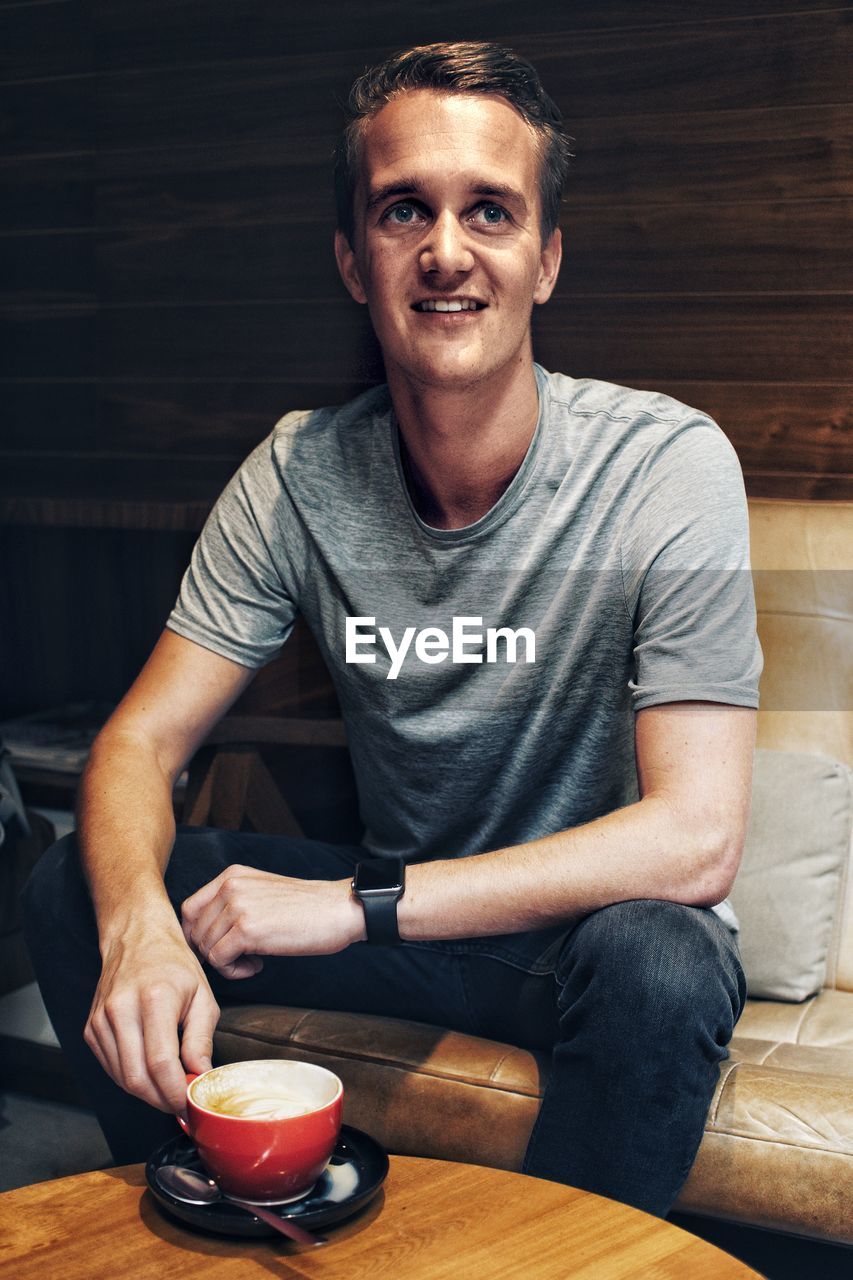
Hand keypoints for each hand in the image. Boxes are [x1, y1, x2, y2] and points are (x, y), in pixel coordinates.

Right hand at [84, 919, 219, 1113]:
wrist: (137, 940)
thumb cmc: (174, 966)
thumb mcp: (202, 996)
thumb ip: (201, 1039)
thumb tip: (201, 1077)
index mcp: (154, 999)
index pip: (161, 1064)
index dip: (176, 1092)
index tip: (191, 1102)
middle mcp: (121, 1010)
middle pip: (137, 1078)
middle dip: (161, 1100)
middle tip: (181, 1103)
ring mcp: (101, 1020)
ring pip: (122, 1078)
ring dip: (147, 1093)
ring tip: (169, 1088)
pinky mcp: (91, 1029)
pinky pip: (111, 1068)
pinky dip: (131, 1078)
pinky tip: (150, 1072)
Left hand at [181, 865, 364, 977]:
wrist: (338, 910)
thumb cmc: (306, 908)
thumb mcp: (262, 892)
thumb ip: (233, 903)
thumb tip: (204, 934)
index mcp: (232, 875)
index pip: (189, 909)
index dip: (196, 935)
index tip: (215, 949)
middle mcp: (230, 886)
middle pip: (194, 931)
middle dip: (212, 952)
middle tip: (240, 958)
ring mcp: (237, 906)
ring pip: (205, 948)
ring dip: (226, 964)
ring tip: (253, 961)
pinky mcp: (247, 929)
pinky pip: (219, 960)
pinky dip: (235, 971)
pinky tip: (258, 965)